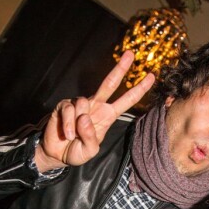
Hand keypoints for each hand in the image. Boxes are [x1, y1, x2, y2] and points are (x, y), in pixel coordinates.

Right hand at [35, 50, 154, 171]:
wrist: (57, 154)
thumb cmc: (76, 151)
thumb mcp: (89, 151)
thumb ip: (91, 137)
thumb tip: (85, 118)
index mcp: (107, 116)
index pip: (126, 100)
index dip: (139, 89)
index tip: (151, 77)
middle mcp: (96, 106)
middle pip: (109, 84)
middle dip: (120, 68)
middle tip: (130, 54)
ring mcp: (80, 104)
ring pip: (84, 103)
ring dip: (78, 124)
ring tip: (73, 137)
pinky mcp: (65, 105)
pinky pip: (69, 110)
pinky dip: (68, 125)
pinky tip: (67, 134)